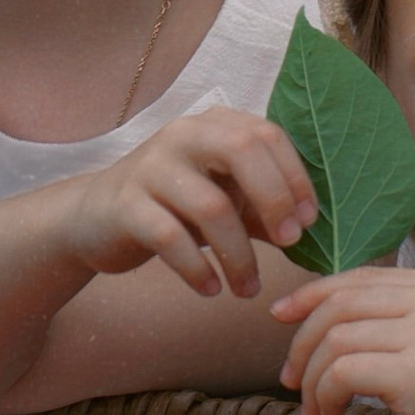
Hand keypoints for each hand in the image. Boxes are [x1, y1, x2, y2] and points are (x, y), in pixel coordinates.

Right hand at [52, 108, 316, 299]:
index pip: (266, 134)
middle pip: (241, 149)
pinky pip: (170, 239)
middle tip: (290, 244)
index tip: (309, 222)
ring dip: (238, 256)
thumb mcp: (225, 201)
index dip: (296, 177)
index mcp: (213, 125)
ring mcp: (150, 167)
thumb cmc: (175, 209)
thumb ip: (265, 209)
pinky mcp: (125, 205)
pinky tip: (209, 289)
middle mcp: (182, 135)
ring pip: (210, 206)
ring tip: (247, 289)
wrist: (94, 218)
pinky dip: (196, 269)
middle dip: (274, 198)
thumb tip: (320, 236)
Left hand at [271, 264, 414, 414]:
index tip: (280, 317)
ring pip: (335, 339)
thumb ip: (388, 318)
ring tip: (316, 410)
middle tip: (290, 380)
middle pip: (341, 303)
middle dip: (303, 341)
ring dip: (313, 379)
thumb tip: (309, 305)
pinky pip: (342, 371)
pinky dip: (324, 396)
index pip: (361, 277)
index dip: (312, 294)